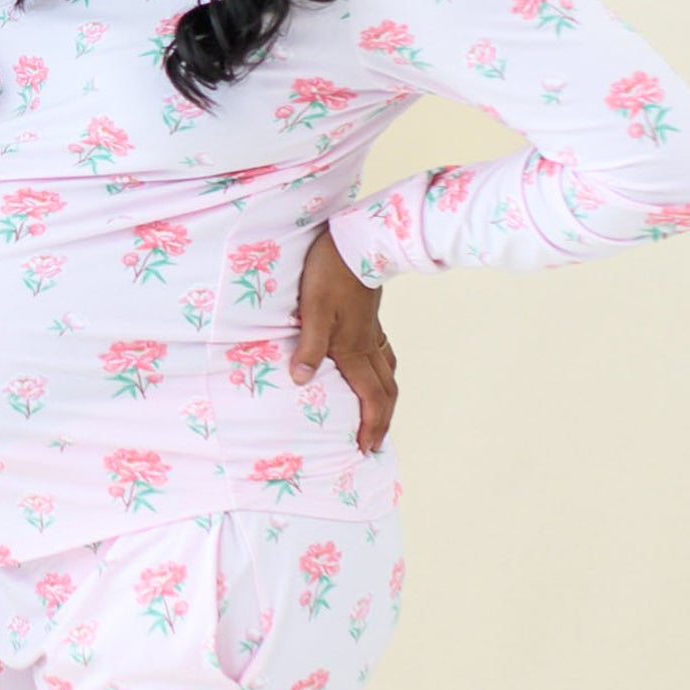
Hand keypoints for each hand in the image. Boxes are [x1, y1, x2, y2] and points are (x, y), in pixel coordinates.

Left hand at [293, 230, 397, 452]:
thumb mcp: (312, 310)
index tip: (367, 448)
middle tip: (375, 444)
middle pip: (385, 391)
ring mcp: (373, 331)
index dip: (372, 425)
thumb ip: (309, 347)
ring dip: (385, 399)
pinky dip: (383, 372)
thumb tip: (302, 381)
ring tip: (379, 415)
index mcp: (354, 349)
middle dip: (382, 422)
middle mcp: (368, 345)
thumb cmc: (330, 273)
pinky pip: (383, 353)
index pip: (371, 397)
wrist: (357, 241)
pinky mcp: (371, 317)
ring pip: (387, 373)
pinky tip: (375, 370)